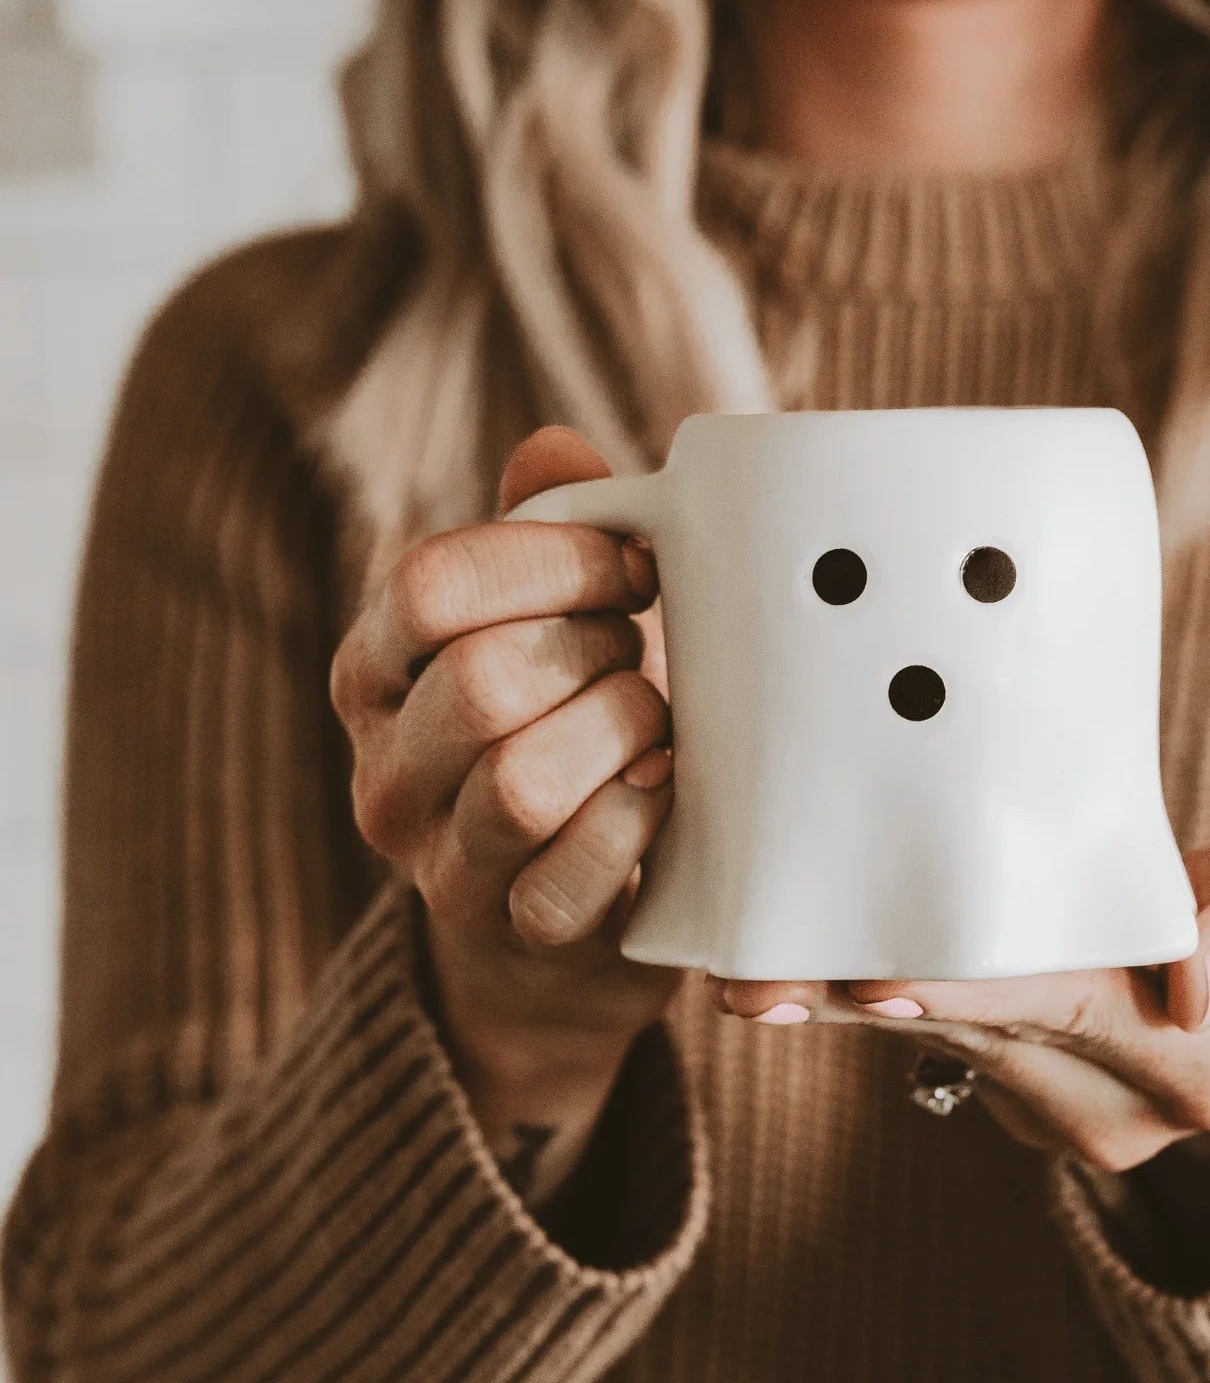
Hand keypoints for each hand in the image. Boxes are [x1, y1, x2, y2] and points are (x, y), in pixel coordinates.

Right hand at [329, 427, 680, 1188]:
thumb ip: (542, 536)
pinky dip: (634, 819)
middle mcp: (383, 772)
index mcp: (373, 673)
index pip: (430, 584)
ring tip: (655, 722)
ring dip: (617, 734)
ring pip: (521, 784)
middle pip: (480, 681)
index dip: (552, 559)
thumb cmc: (565, 735)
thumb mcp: (543, 628)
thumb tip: (557, 449)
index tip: (633, 564)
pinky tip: (662, 788)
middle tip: (640, 652)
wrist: (562, 918)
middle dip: (593, 651)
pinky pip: (571, 876)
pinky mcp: (512, 933)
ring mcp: (439, 865)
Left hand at [706, 837, 1209, 1177]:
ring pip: (942, 1049)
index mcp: (1200, 1065)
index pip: (1074, 1015)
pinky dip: (875, 1005)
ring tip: (746, 979)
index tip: (880, 978)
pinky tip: (800, 972)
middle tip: (756, 978)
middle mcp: (1119, 1112)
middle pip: (981, 1039)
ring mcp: (1062, 1120)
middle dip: (866, 1004)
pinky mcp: (1020, 1102)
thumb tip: (1198, 983)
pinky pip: (939, 1048)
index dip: (976, 994)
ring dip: (844, 1013)